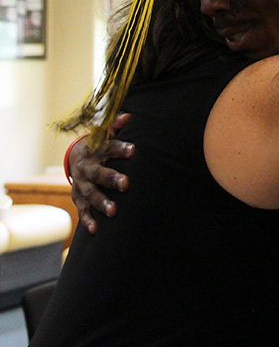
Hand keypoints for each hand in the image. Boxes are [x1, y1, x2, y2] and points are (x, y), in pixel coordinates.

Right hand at [69, 113, 133, 233]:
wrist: (76, 158)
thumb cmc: (100, 145)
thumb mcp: (105, 134)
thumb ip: (116, 126)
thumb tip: (129, 116)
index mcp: (95, 150)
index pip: (108, 147)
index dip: (120, 148)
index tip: (134, 150)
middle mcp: (86, 167)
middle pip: (99, 173)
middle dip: (112, 179)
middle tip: (126, 184)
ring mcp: (81, 184)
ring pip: (91, 194)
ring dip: (102, 202)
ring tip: (114, 211)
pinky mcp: (78, 197)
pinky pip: (82, 209)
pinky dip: (87, 220)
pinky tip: (95, 230)